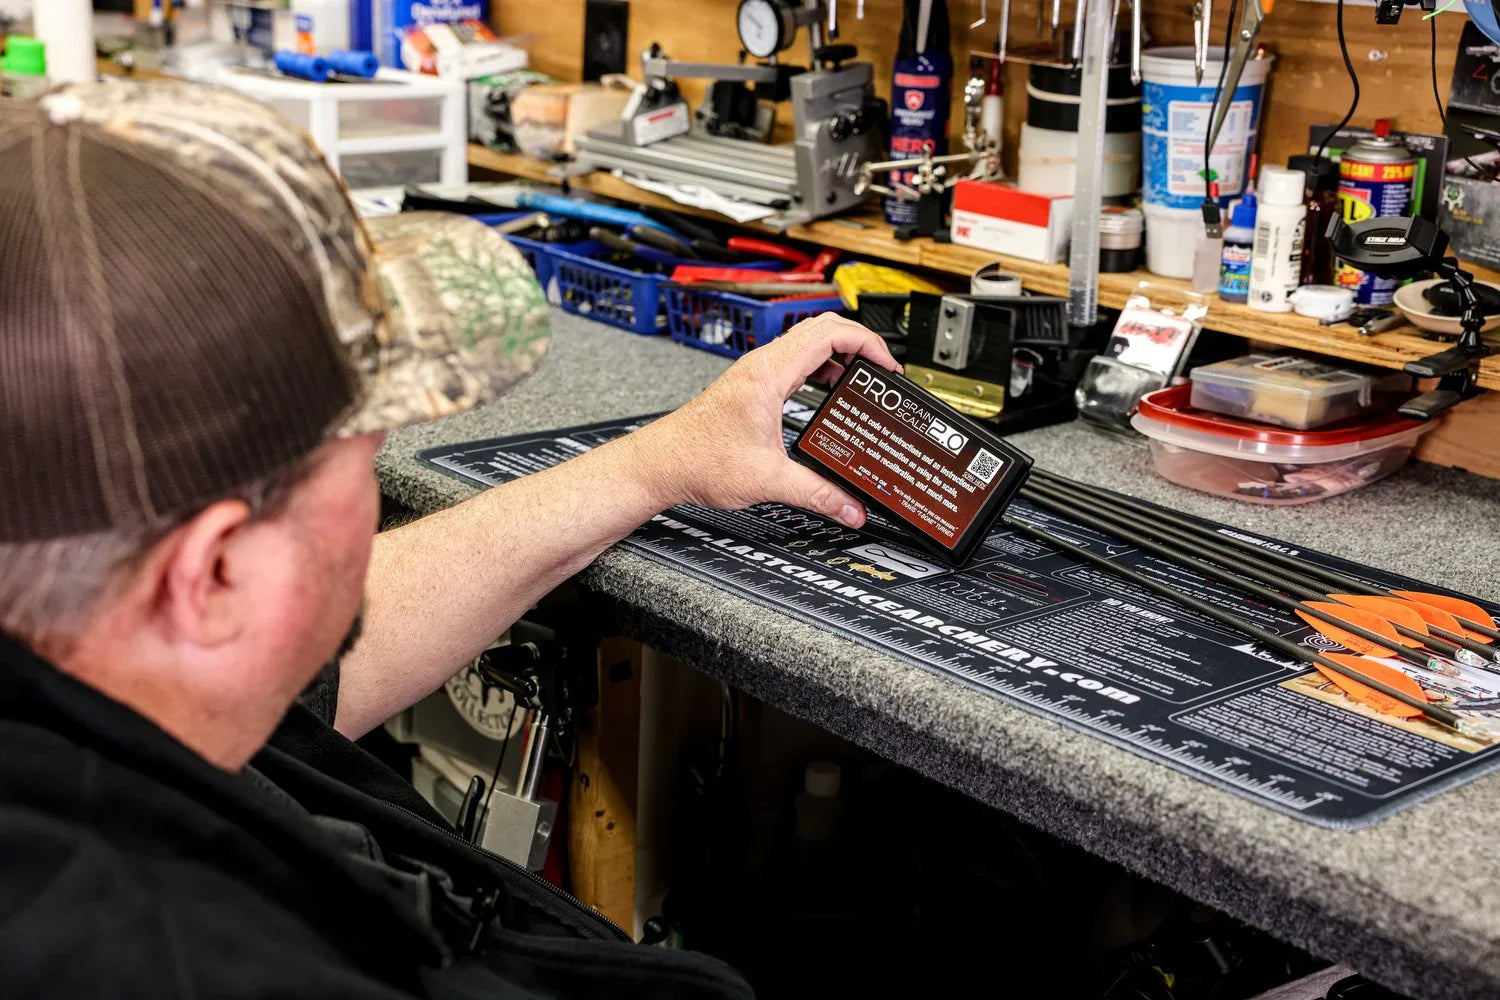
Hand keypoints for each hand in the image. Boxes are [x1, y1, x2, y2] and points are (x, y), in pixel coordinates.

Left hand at [634, 313, 900, 527]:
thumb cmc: (696, 461)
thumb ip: (817, 494)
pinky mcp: (750, 386)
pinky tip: (827, 390)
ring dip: (837, 353)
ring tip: (861, 378)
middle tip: (881, 369)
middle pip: (821, 329)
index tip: (887, 366)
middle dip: (858, 343)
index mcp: (768, 375)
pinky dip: (818, 367)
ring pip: (805, 342)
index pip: (829, 334)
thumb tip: (851, 507)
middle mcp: (760, 366)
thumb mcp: (768, 480)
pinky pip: (793, 361)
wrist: (660, 465)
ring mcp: (754, 373)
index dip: (866, 343)